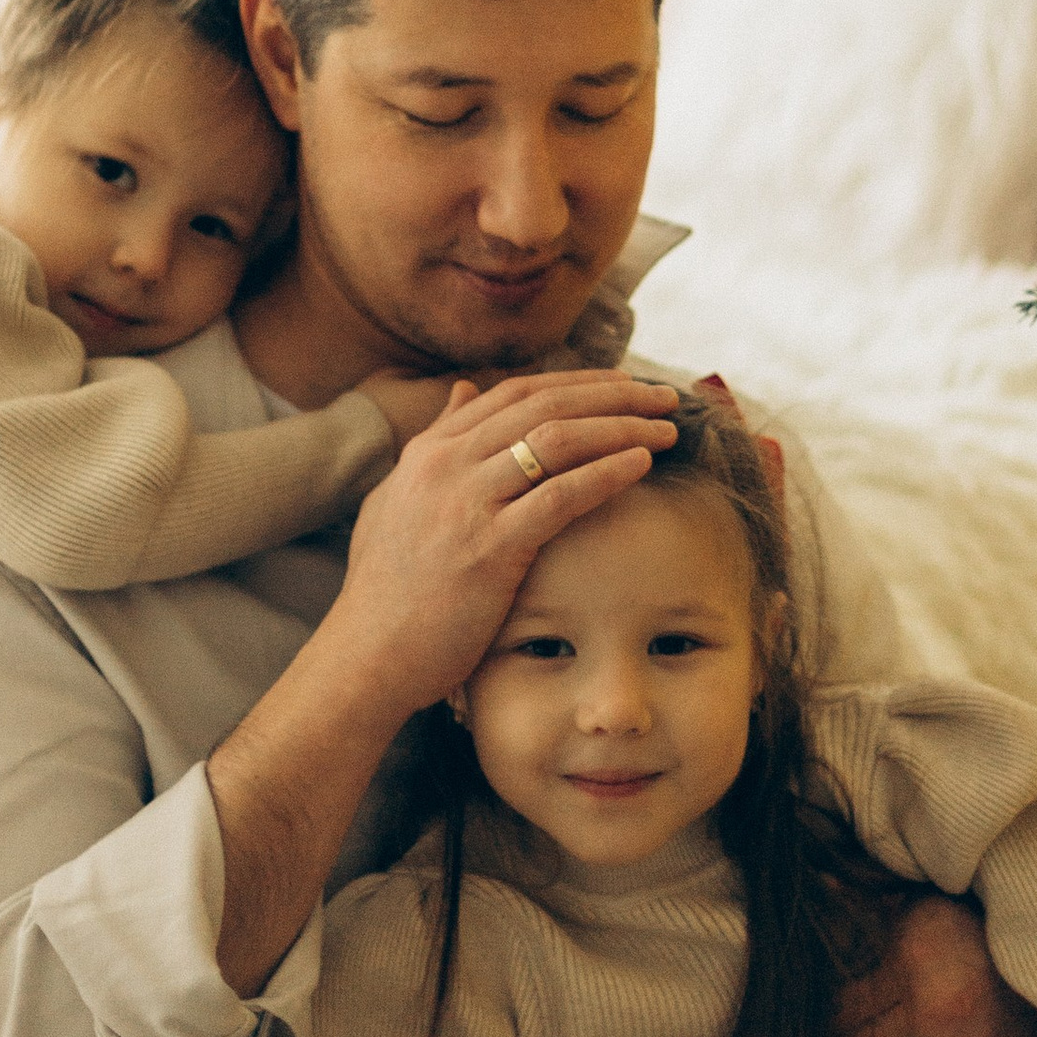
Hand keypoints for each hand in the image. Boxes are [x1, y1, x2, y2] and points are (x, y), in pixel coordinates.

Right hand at [326, 371, 680, 721]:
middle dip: (613, 393)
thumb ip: (434, 443)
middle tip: (664, 396)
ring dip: (622, 426)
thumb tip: (463, 390)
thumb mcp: (398, 499)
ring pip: (557, 439)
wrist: (367, 655)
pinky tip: (643, 463)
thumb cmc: (387, 589)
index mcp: (428, 451)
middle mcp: (445, 464)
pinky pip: (561, 496)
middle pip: (544, 404)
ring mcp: (466, 503)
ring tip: (669, 428)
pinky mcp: (488, 547)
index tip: (622, 385)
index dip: (577, 381)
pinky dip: (607, 472)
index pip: (515, 392)